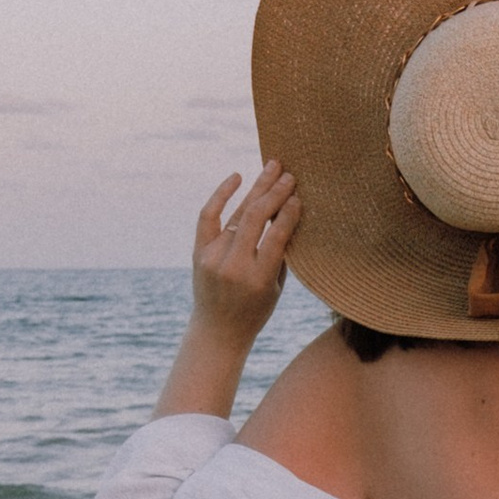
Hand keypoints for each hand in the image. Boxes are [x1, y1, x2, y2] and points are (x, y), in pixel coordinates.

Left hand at [190, 160, 299, 341]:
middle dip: (275, 193)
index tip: (299, 196)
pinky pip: (208, 216)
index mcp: (258, 279)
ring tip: (272, 167)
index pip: (276, 236)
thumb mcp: (276, 288)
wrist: (217, 331)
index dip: (289, 213)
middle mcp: (233, 266)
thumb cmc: (254, 310)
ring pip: (238, 213)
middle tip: (290, 175)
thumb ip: (281, 254)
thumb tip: (289, 213)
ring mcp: (213, 257)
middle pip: (257, 218)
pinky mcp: (199, 252)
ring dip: (257, 188)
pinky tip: (236, 177)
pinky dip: (221, 194)